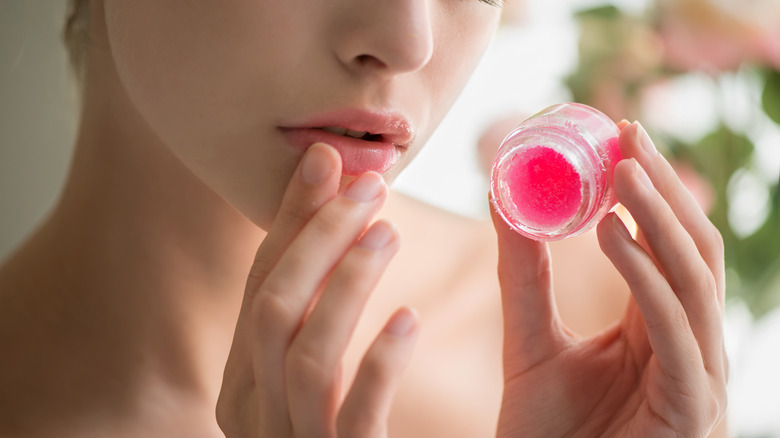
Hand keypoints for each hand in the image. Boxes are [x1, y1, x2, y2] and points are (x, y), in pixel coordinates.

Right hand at [216, 143, 417, 436]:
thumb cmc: (343, 436)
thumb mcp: (315, 370)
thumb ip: (318, 308)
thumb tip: (340, 220)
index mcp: (244, 376)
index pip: (261, 282)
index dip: (290, 219)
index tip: (325, 160)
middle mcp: (251, 408)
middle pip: (272, 304)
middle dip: (318, 235)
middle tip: (367, 183)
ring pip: (303, 349)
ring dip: (346, 280)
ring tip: (391, 231)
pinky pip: (351, 412)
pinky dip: (378, 361)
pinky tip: (411, 318)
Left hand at [492, 122, 726, 436]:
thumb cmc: (544, 435)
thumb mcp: (529, 341)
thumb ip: (522, 276)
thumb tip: (504, 199)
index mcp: (658, 329)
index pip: (669, 244)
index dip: (652, 187)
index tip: (617, 134)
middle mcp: (689, 347)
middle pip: (694, 250)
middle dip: (665, 188)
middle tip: (628, 134)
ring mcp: (699, 379)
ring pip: (696, 280)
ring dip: (662, 217)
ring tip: (623, 167)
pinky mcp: (692, 409)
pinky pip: (677, 331)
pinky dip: (648, 276)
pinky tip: (611, 230)